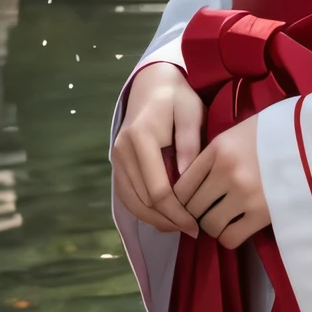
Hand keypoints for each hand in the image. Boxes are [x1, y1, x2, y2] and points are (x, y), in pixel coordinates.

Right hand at [113, 62, 202, 235]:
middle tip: (191, 230)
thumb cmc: (178, 96)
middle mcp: (123, 151)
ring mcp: (116, 157)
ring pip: (131, 202)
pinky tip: (162, 216)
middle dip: (167, 221)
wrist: (152, 81)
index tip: (195, 224)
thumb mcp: (191, 113)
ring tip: (179, 226)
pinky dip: (142, 209)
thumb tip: (188, 179)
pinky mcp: (117, 161)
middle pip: (142, 201)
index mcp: (141, 138)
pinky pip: (126, 194)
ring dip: (154, 219)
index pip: (157, 190)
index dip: (176, 212)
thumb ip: (190, 144)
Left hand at [173, 115, 270, 249]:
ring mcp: (244, 194)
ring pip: (208, 224)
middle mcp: (226, 171)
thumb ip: (214, 153)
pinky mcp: (261, 213)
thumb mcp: (238, 132)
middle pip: (192, 206)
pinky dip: (228, 235)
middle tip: (205, 212)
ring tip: (222, 218)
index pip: (182, 184)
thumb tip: (191, 178)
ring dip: (212, 225)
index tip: (188, 202)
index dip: (180, 198)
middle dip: (194, 213)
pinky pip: (230, 237)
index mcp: (218, 148)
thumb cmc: (275, 132)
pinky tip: (236, 226)